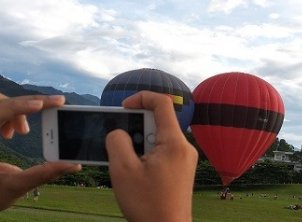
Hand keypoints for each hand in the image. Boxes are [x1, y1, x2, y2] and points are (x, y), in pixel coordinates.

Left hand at [0, 90, 81, 221]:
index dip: (17, 107)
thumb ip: (44, 174)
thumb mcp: (15, 188)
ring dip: (17, 109)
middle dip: (24, 103)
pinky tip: (16, 132)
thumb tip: (73, 164)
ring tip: (25, 132)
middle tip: (51, 108)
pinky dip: (11, 114)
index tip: (42, 105)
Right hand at [106, 91, 197, 221]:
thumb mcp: (123, 169)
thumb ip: (117, 141)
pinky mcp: (180, 171)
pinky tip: (133, 172)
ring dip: (138, 144)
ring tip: (125, 163)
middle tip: (118, 143)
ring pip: (158, 138)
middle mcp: (184, 147)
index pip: (163, 103)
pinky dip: (145, 155)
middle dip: (135, 127)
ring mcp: (184, 160)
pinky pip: (161, 152)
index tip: (123, 107)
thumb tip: (119, 131)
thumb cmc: (148, 205)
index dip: (141, 97)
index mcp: (175, 142)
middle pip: (158, 121)